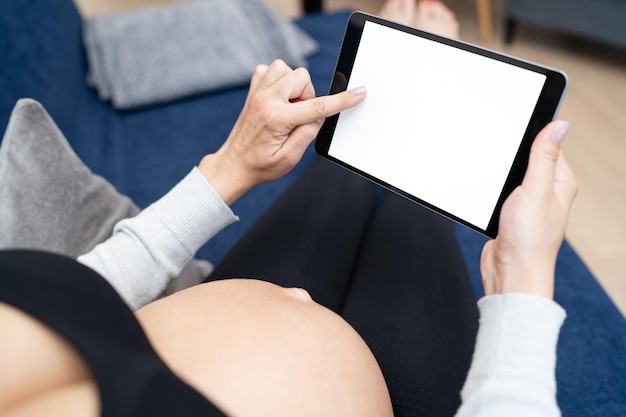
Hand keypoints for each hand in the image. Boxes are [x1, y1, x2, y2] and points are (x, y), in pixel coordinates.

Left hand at [199, 60, 366, 204]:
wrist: (233, 165)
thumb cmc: (261, 166)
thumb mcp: (290, 158)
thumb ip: (308, 133)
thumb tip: (320, 115)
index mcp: (277, 119)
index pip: (317, 106)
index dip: (342, 100)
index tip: (359, 92)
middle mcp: (266, 100)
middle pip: (302, 77)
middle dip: (307, 96)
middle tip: (298, 118)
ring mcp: (257, 93)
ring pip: (286, 68)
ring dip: (294, 86)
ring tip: (288, 107)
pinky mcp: (253, 90)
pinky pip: (269, 69)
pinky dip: (278, 79)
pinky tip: (277, 98)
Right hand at [480, 121, 577, 298]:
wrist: (510, 272)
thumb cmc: (529, 238)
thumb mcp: (536, 189)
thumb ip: (544, 156)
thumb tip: (559, 125)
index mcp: (561, 181)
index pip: (549, 144)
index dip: (532, 132)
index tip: (513, 123)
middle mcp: (546, 190)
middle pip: (527, 157)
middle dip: (511, 155)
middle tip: (499, 156)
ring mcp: (527, 202)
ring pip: (510, 174)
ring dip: (499, 174)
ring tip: (494, 181)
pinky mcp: (509, 212)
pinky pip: (499, 190)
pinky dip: (490, 189)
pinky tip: (486, 194)